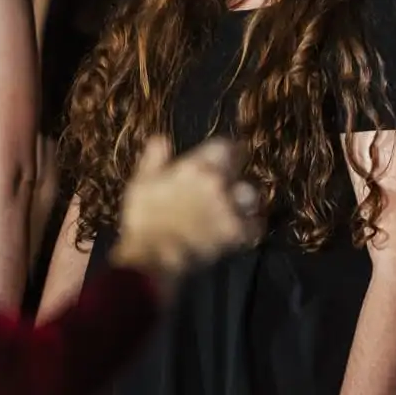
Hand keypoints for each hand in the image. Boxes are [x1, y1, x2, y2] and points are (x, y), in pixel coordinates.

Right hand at [112, 138, 261, 285]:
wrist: (152, 256)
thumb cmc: (143, 219)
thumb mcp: (141, 183)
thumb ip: (154, 158)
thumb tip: (161, 139)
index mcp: (195, 167)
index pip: (225, 146)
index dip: (228, 151)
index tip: (228, 155)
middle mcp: (216, 182)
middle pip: (241, 169)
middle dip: (236, 174)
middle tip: (228, 181)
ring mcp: (228, 207)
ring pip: (251, 195)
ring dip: (246, 200)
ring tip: (239, 206)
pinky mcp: (235, 232)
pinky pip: (254, 225)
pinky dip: (251, 227)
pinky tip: (243, 230)